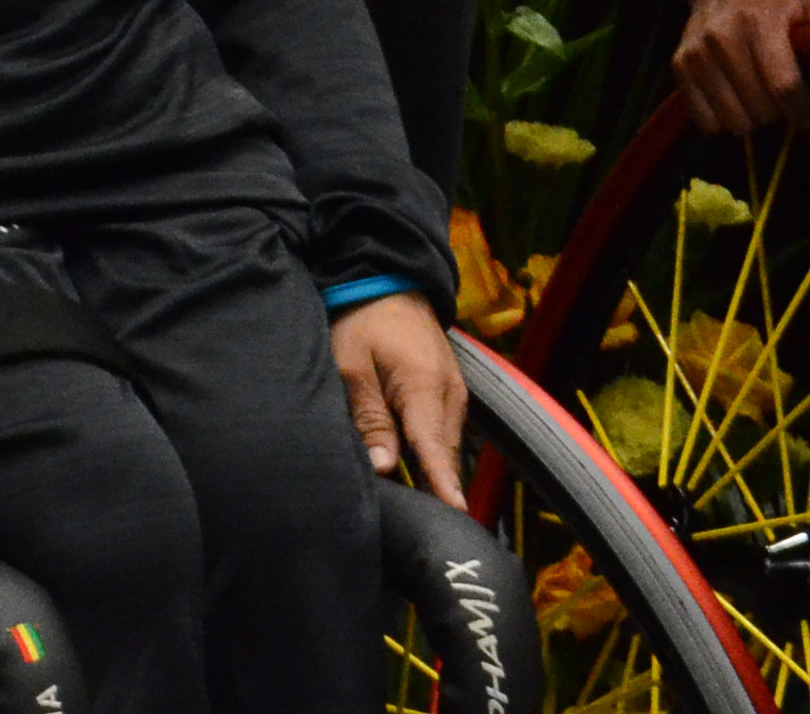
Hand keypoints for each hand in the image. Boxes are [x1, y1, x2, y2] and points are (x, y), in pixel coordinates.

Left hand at [333, 291, 469, 505]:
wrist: (389, 285)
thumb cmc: (363, 323)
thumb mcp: (352, 365)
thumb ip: (369, 416)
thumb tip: (383, 465)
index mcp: (424, 388)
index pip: (435, 449)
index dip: (443, 486)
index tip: (456, 517)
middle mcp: (449, 396)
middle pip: (442, 457)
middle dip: (431, 491)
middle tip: (411, 524)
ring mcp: (453, 396)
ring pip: (443, 449)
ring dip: (430, 475)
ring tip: (412, 511)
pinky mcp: (448, 397)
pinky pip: (441, 436)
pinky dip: (430, 456)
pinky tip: (414, 477)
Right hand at [672, 0, 809, 137]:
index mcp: (758, 21)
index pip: (782, 84)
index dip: (801, 111)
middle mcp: (722, 36)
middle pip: (759, 109)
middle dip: (777, 114)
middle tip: (781, 100)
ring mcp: (696, 53)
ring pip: (731, 120)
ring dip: (750, 119)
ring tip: (758, 100)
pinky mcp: (679, 66)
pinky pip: (703, 119)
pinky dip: (721, 120)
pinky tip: (733, 101)